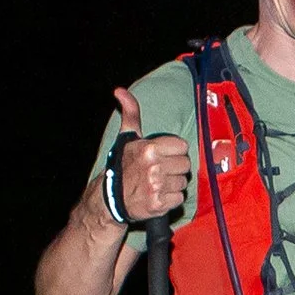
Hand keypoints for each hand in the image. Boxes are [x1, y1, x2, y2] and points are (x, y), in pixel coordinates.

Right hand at [110, 86, 189, 222]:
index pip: (183, 146)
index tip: (163, 155)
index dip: (174, 151)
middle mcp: (154, 167)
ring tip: (157, 183)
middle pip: (186, 164)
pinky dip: (171, 199)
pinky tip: (158, 195)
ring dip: (173, 184)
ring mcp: (157, 186)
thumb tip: (120, 90)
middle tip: (160, 171)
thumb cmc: (122, 166)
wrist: (109, 198)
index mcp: (149, 149)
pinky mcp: (159, 204)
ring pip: (184, 182)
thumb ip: (131, 114)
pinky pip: (180, 198)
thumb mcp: (126, 138)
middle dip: (175, 168)